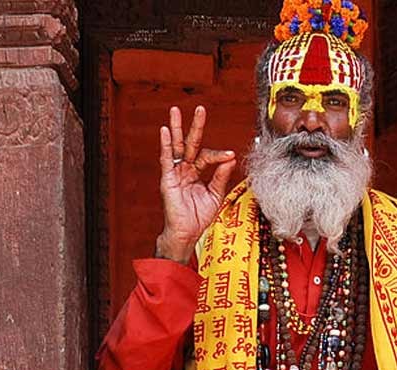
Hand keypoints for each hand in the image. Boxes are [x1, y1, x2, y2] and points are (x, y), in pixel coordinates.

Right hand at [154, 106, 238, 262]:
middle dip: (195, 126)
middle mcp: (185, 169)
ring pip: (176, 146)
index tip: (230, 156)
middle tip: (201, 108)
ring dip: (177, 128)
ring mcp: (175, 173)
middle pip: (190, 143)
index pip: (207, 156)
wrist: (187, 233)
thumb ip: (221, 176)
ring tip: (175, 110)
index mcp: (197, 172)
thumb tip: (230, 158)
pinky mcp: (167, 179)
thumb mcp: (216, 194)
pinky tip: (166, 131)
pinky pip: (166, 159)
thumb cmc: (198, 217)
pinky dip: (166, 144)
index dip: (219, 155)